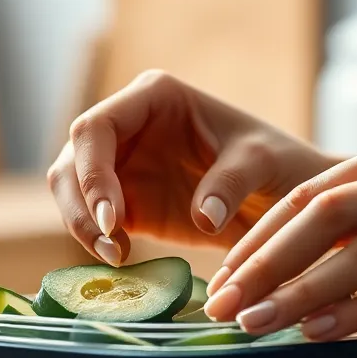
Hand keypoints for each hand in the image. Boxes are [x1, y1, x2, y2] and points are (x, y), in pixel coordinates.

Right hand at [47, 70, 338, 264]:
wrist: (284, 199)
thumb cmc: (277, 162)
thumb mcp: (262, 162)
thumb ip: (231, 182)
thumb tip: (204, 218)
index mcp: (153, 97)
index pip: (97, 127)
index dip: (93, 171)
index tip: (115, 218)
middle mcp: (128, 126)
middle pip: (72, 161)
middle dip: (80, 205)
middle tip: (110, 247)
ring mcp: (122, 165)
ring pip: (72, 192)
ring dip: (82, 226)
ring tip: (117, 257)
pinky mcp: (127, 203)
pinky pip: (92, 221)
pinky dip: (97, 242)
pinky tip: (123, 260)